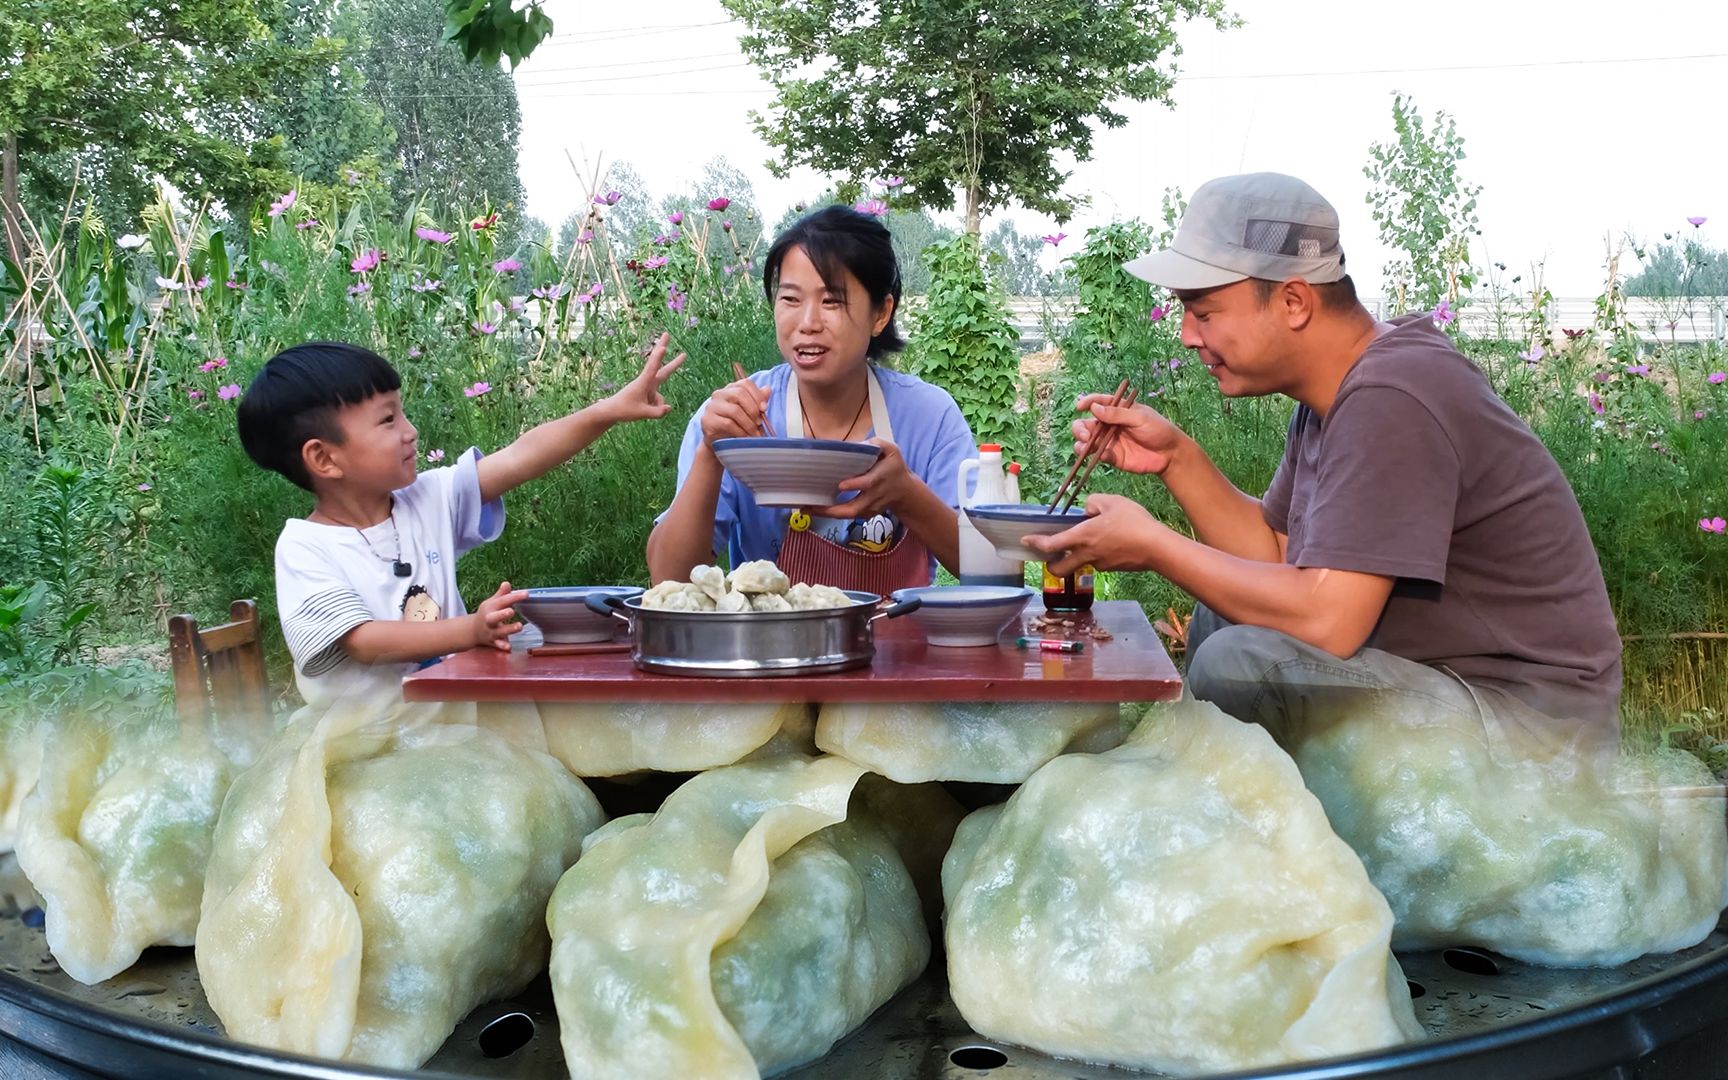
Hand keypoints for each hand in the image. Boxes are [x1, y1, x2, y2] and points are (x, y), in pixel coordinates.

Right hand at [472, 581, 528, 650]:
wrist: (473, 631)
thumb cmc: (487, 613)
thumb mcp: (492, 603)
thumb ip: (501, 594)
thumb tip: (507, 583)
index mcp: (490, 608)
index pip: (502, 601)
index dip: (514, 597)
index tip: (526, 594)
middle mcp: (489, 620)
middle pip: (494, 618)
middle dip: (502, 614)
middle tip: (512, 611)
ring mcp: (491, 632)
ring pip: (499, 632)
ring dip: (509, 630)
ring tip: (520, 626)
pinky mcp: (493, 642)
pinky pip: (497, 645)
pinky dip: (502, 647)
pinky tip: (509, 648)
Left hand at [602, 332, 684, 422]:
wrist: (612, 411)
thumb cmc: (624, 410)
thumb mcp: (642, 413)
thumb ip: (657, 412)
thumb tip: (669, 408)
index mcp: (643, 383)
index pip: (652, 368)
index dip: (658, 358)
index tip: (663, 347)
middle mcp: (647, 381)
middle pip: (659, 365)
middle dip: (662, 348)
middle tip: (666, 333)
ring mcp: (648, 386)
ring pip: (661, 398)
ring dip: (656, 406)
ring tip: (640, 408)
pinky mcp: (648, 392)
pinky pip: (658, 403)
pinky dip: (654, 409)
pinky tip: (642, 410)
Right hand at [699, 371, 771, 446]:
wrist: (719, 443)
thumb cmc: (737, 425)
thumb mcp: (750, 412)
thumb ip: (758, 401)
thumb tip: (768, 389)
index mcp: (731, 389)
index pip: (745, 383)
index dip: (757, 395)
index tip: (764, 408)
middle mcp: (719, 394)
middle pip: (739, 394)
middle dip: (753, 409)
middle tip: (760, 423)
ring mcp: (712, 406)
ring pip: (735, 410)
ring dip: (749, 424)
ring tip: (755, 433)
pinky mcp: (708, 420)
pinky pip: (728, 424)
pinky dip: (741, 432)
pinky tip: (746, 437)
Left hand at [810, 438, 912, 518]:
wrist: (905, 492)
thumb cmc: (895, 468)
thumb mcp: (892, 451)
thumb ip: (877, 444)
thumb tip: (858, 445)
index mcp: (880, 478)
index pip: (868, 484)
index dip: (855, 485)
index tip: (840, 485)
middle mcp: (874, 496)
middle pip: (854, 508)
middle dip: (832, 510)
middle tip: (812, 506)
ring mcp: (870, 508)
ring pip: (849, 515)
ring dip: (828, 514)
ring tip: (807, 508)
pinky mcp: (866, 514)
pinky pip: (848, 516)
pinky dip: (832, 514)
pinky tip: (817, 509)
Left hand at [1021, 493, 1164, 576]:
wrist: (1157, 547)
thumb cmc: (1134, 522)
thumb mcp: (1111, 501)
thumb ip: (1093, 502)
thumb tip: (1086, 510)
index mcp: (1082, 537)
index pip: (1051, 545)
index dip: (1036, 544)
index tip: (1026, 541)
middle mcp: (1087, 554)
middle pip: (1059, 569)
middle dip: (1050, 565)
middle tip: (1049, 556)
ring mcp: (1100, 564)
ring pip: (1080, 563)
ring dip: (1076, 556)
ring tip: (1089, 539)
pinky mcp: (1113, 568)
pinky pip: (1098, 561)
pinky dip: (1096, 554)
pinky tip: (1110, 542)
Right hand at [1070, 393, 1187, 475]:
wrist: (1169, 454)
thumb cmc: (1158, 429)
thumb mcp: (1139, 417)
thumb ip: (1117, 414)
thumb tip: (1094, 408)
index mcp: (1117, 410)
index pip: (1097, 402)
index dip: (1087, 403)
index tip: (1080, 406)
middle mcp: (1109, 425)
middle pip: (1086, 424)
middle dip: (1080, 428)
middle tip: (1086, 434)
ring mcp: (1109, 442)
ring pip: (1087, 442)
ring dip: (1081, 443)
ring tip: (1086, 446)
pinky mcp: (1112, 457)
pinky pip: (1098, 456)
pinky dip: (1096, 456)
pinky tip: (1103, 455)